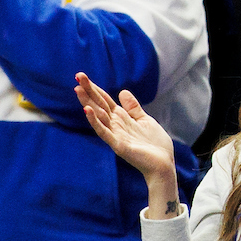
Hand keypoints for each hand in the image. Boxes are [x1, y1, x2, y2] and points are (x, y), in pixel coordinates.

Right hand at [76, 72, 181, 204]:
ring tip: (77, 90)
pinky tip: (88, 110)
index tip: (83, 76)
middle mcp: (116, 125)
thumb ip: (133, 108)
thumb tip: (122, 92)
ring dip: (88, 103)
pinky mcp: (118, 145)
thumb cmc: (154, 145)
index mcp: (122, 118)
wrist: (163, 165)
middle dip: (89, 91)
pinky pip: (104, 132)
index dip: (95, 88)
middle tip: (77, 76)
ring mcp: (115, 135)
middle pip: (99, 104)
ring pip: (98, 116)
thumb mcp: (145, 120)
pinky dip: (95, 121)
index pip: (105, 100)